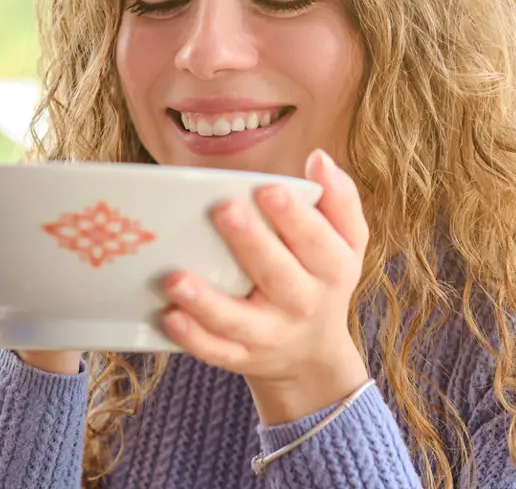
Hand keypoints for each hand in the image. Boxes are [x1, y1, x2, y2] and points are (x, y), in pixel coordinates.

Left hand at [160, 149, 369, 424]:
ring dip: (206, 301)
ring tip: (175, 277)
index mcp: (331, 268)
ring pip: (238, 321)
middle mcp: (302, 303)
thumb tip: (320, 158)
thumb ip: (339, 198)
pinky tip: (169, 315)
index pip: (316, 240)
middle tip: (224, 209)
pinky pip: (216, 352)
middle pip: (277, 276)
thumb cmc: (323, 277)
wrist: (314, 353)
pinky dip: (192, 338)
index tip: (267, 189)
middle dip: (251, 243)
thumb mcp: (347, 241)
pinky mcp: (241, 357)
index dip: (293, 216)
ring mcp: (270, 335)